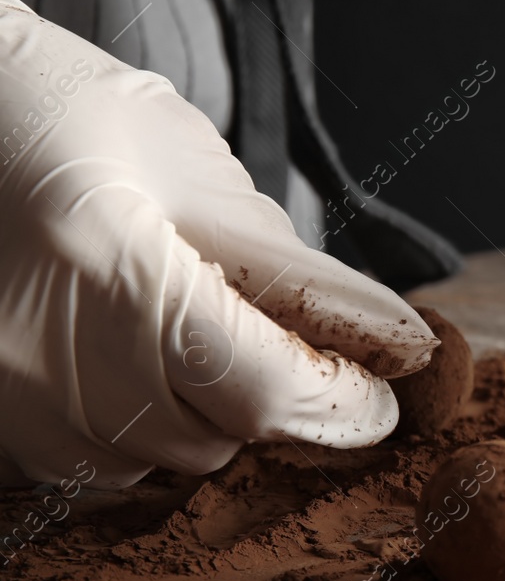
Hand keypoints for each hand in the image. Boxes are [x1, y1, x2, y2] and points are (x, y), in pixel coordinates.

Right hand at [0, 0, 436, 487]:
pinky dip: (134, 428)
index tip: (377, 396)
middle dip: (267, 398)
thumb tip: (391, 339)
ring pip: (153, 462)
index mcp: (111, 265)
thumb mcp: (196, 170)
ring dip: (201, 417)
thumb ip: (293, 270)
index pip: (257, 388)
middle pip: (210, 439)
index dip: (337, 403)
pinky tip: (130, 357)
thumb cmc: (73, 115)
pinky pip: (87, 465)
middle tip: (276, 340)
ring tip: (186, 331)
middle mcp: (39, 351)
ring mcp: (0, 392)